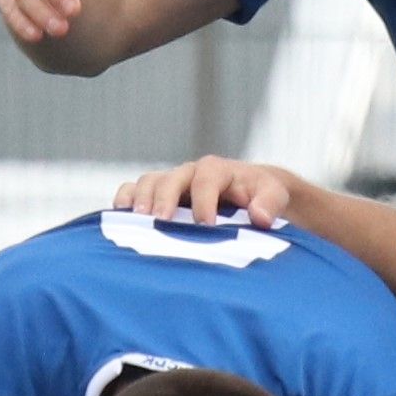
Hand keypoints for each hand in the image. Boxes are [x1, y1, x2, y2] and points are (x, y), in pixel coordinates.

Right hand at [110, 156, 294, 226]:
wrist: (245, 192)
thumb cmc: (258, 195)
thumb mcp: (274, 195)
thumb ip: (270, 203)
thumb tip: (260, 217)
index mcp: (216, 170)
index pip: (206, 180)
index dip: (204, 201)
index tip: (206, 225)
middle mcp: (188, 173)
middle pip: (169, 178)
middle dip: (163, 198)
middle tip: (160, 220)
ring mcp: (169, 183)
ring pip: (147, 182)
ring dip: (140, 200)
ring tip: (138, 220)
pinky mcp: (154, 195)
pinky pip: (131, 191)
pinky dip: (123, 202)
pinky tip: (121, 219)